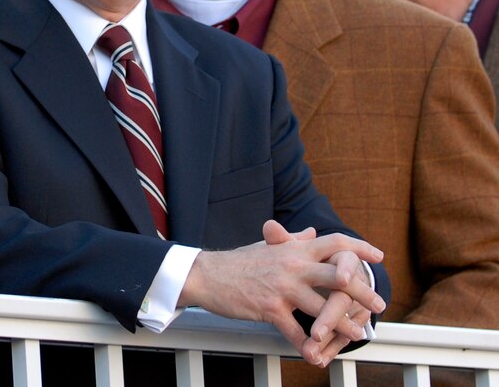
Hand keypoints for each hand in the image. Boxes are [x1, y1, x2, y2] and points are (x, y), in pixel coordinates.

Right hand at [180, 223, 384, 365]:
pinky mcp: (270, 309)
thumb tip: (313, 232)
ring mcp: (282, 288)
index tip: (378, 256)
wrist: (208, 274)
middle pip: (338, 276)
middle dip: (362, 291)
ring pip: (323, 308)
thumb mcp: (268, 246)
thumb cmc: (239, 262)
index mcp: (294, 250)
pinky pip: (295, 331)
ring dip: (343, 325)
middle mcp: (292, 266)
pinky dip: (309, 346)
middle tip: (378, 303)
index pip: (333, 242)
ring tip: (358, 334)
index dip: (358, 248)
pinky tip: (318, 354)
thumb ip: (294, 241)